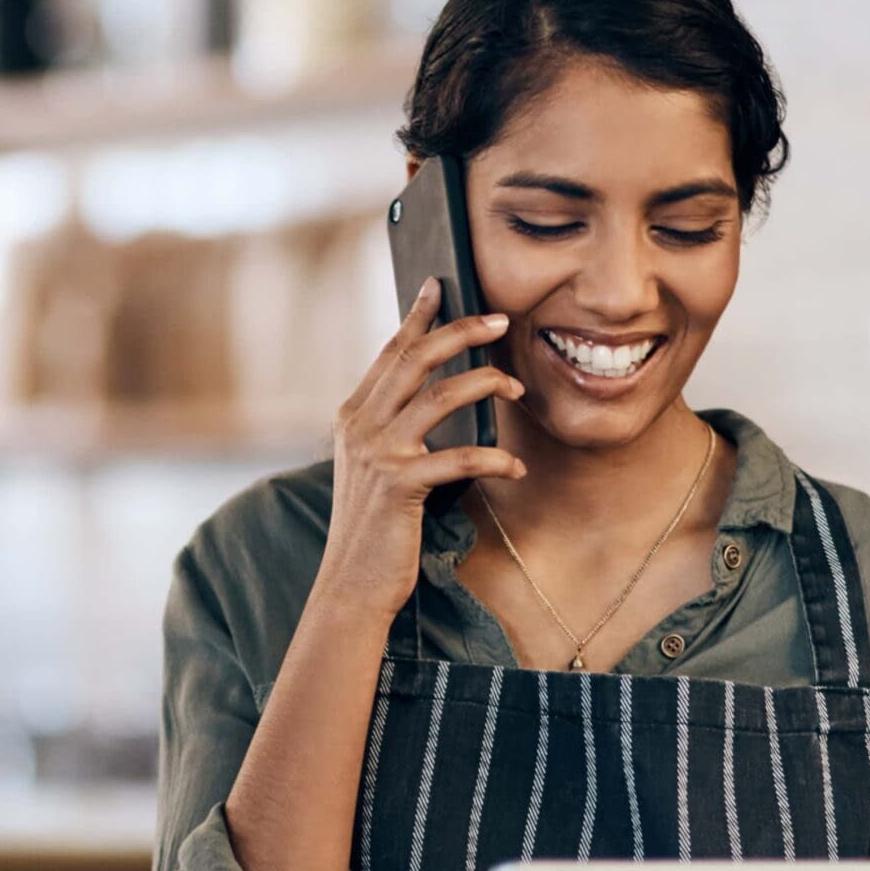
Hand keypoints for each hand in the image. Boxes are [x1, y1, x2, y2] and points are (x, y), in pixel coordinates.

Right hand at [315, 277, 524, 620]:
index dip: (418, 316)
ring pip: (441, 396)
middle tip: (501, 320)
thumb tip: (437, 397)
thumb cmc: (374, 529)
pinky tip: (515, 466)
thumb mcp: (374, 469)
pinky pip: (459, 457)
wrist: (351, 585)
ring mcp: (377, 453)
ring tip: (517, 389)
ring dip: (487, 385)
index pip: (391, 353)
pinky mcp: (399, 485)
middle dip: (462, 332)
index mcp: (352, 416)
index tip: (441, 285)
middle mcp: (360, 426)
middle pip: (416, 359)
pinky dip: (494, 459)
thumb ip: (394, 430)